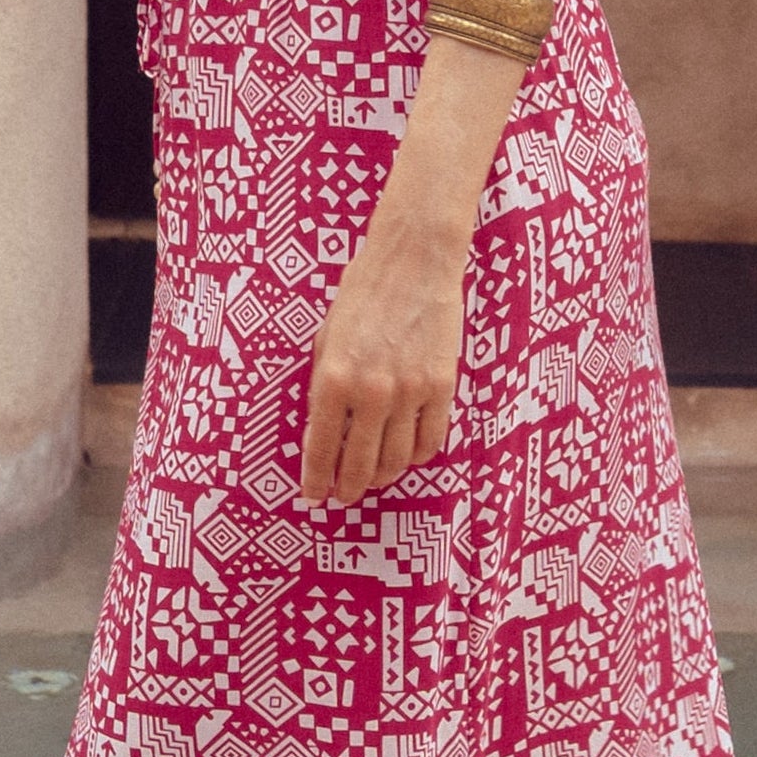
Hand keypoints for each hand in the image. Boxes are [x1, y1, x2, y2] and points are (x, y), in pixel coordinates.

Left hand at [300, 205, 466, 505]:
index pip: (321, 447)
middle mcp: (370, 391)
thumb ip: (325, 383)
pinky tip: (406, 456)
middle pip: (359, 464)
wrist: (415, 259)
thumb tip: (324, 428)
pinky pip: (430, 440)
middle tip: (343, 497)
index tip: (314, 494)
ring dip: (382, 477)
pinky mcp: (442, 387)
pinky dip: (416, 456)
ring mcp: (410, 392)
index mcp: (333, 377)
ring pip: (396, 459)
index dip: (316, 479)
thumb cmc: (364, 291)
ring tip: (374, 479)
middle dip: (348, 488)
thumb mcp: (327, 336)